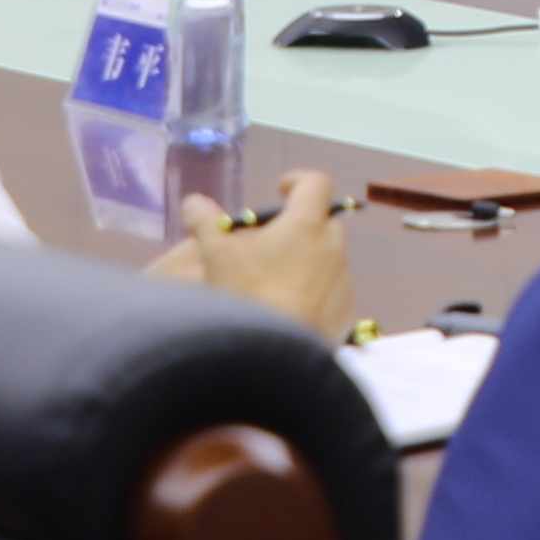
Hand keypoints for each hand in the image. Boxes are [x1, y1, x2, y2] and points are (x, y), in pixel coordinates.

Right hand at [157, 176, 356, 339]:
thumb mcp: (214, 254)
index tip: (280, 190)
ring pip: (327, 258)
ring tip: (273, 282)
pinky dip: (315, 292)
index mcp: (307, 224)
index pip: (316, 183)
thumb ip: (204, 221)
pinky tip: (288, 309)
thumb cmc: (246, 296)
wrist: (274, 359)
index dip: (298, 181)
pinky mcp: (346, 313)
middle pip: (321, 222)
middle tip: (268, 244)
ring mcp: (343, 281)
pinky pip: (332, 291)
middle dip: (299, 226)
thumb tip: (193, 202)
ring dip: (307, 261)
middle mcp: (333, 248)